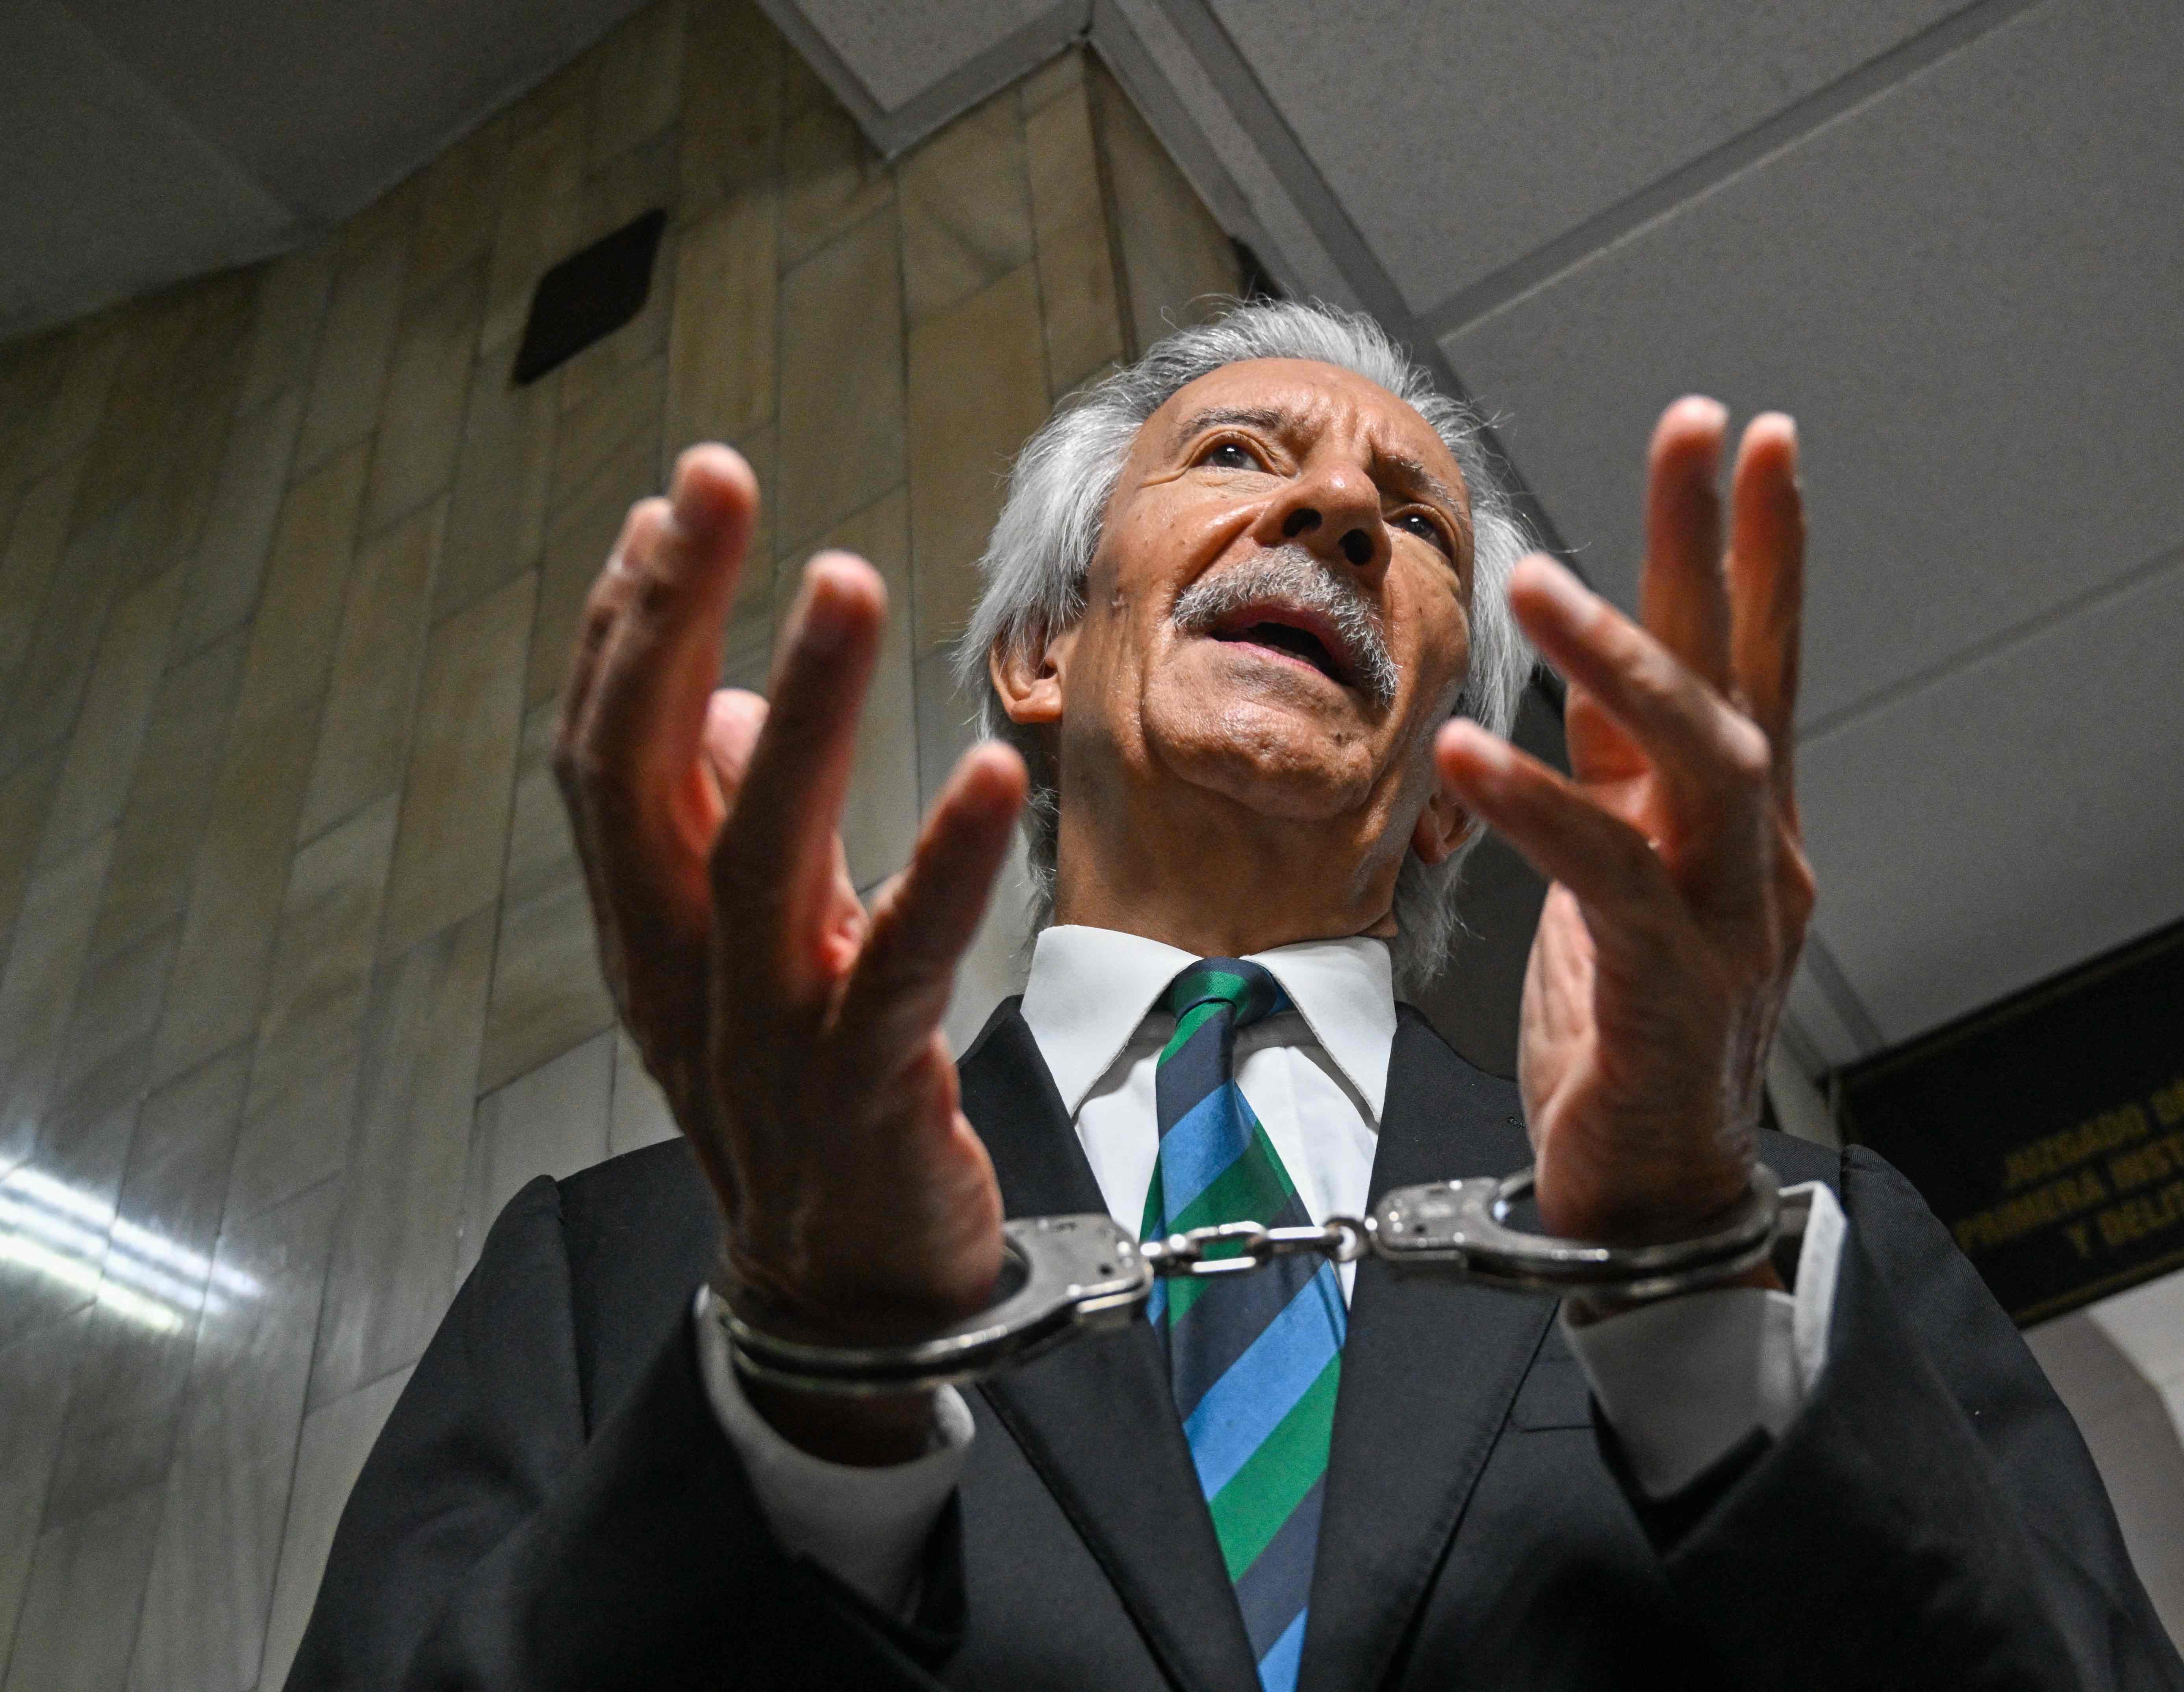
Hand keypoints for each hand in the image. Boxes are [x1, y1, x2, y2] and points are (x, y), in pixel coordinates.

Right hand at [553, 445, 1026, 1458]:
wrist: (842, 1293)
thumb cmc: (797, 1096)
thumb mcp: (745, 953)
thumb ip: (727, 827)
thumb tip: (740, 697)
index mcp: (648, 927)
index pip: (609, 752)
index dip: (629, 624)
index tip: (668, 508)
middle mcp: (681, 968)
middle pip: (648, 772)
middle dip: (672, 616)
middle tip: (713, 481)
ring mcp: (762, 1033)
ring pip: (761, 851)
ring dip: (807, 708)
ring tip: (842, 578)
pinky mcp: (860, 1088)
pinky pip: (899, 964)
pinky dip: (942, 868)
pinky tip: (987, 776)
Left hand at [1435, 400, 1810, 1255]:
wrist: (1650, 1193)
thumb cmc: (1630, 1034)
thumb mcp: (1622, 883)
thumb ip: (1619, 788)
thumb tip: (1593, 686)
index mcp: (1731, 828)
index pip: (1752, 661)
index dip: (1754, 549)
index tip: (1747, 438)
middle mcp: (1753, 858)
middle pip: (1744, 677)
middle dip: (1720, 548)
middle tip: (1699, 430)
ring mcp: (1727, 923)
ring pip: (1698, 759)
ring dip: (1622, 659)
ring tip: (1542, 580)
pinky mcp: (1675, 991)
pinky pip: (1610, 879)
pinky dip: (1538, 810)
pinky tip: (1469, 754)